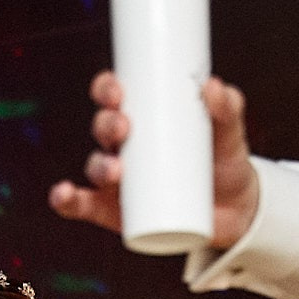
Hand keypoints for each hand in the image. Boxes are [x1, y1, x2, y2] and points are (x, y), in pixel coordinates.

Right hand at [49, 72, 258, 249]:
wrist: (235, 211)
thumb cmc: (225, 162)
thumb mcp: (230, 134)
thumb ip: (227, 108)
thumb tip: (212, 86)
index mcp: (145, 118)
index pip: (115, 96)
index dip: (107, 88)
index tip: (118, 89)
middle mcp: (125, 145)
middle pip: (103, 128)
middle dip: (106, 124)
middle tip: (124, 127)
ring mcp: (119, 180)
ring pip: (96, 165)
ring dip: (97, 164)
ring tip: (116, 170)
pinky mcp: (115, 211)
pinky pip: (83, 206)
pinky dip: (68, 201)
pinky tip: (63, 195)